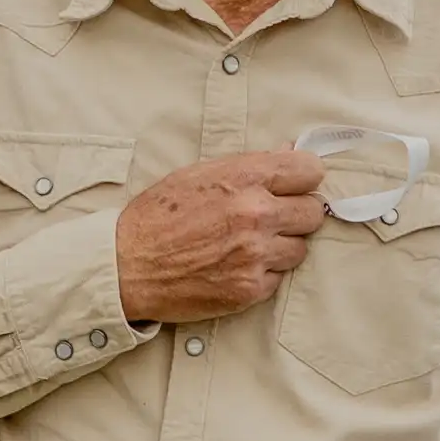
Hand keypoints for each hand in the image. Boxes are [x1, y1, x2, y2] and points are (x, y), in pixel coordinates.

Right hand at [114, 150, 327, 322]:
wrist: (126, 267)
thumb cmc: (156, 218)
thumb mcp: (196, 175)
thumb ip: (247, 165)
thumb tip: (286, 151)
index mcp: (243, 178)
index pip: (309, 170)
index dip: (303, 179)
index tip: (295, 186)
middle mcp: (255, 214)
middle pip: (313, 211)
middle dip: (295, 214)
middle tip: (272, 219)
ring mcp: (255, 254)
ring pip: (301, 248)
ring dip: (281, 246)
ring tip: (249, 246)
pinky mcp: (251, 289)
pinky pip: (279, 278)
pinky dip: (263, 273)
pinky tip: (236, 267)